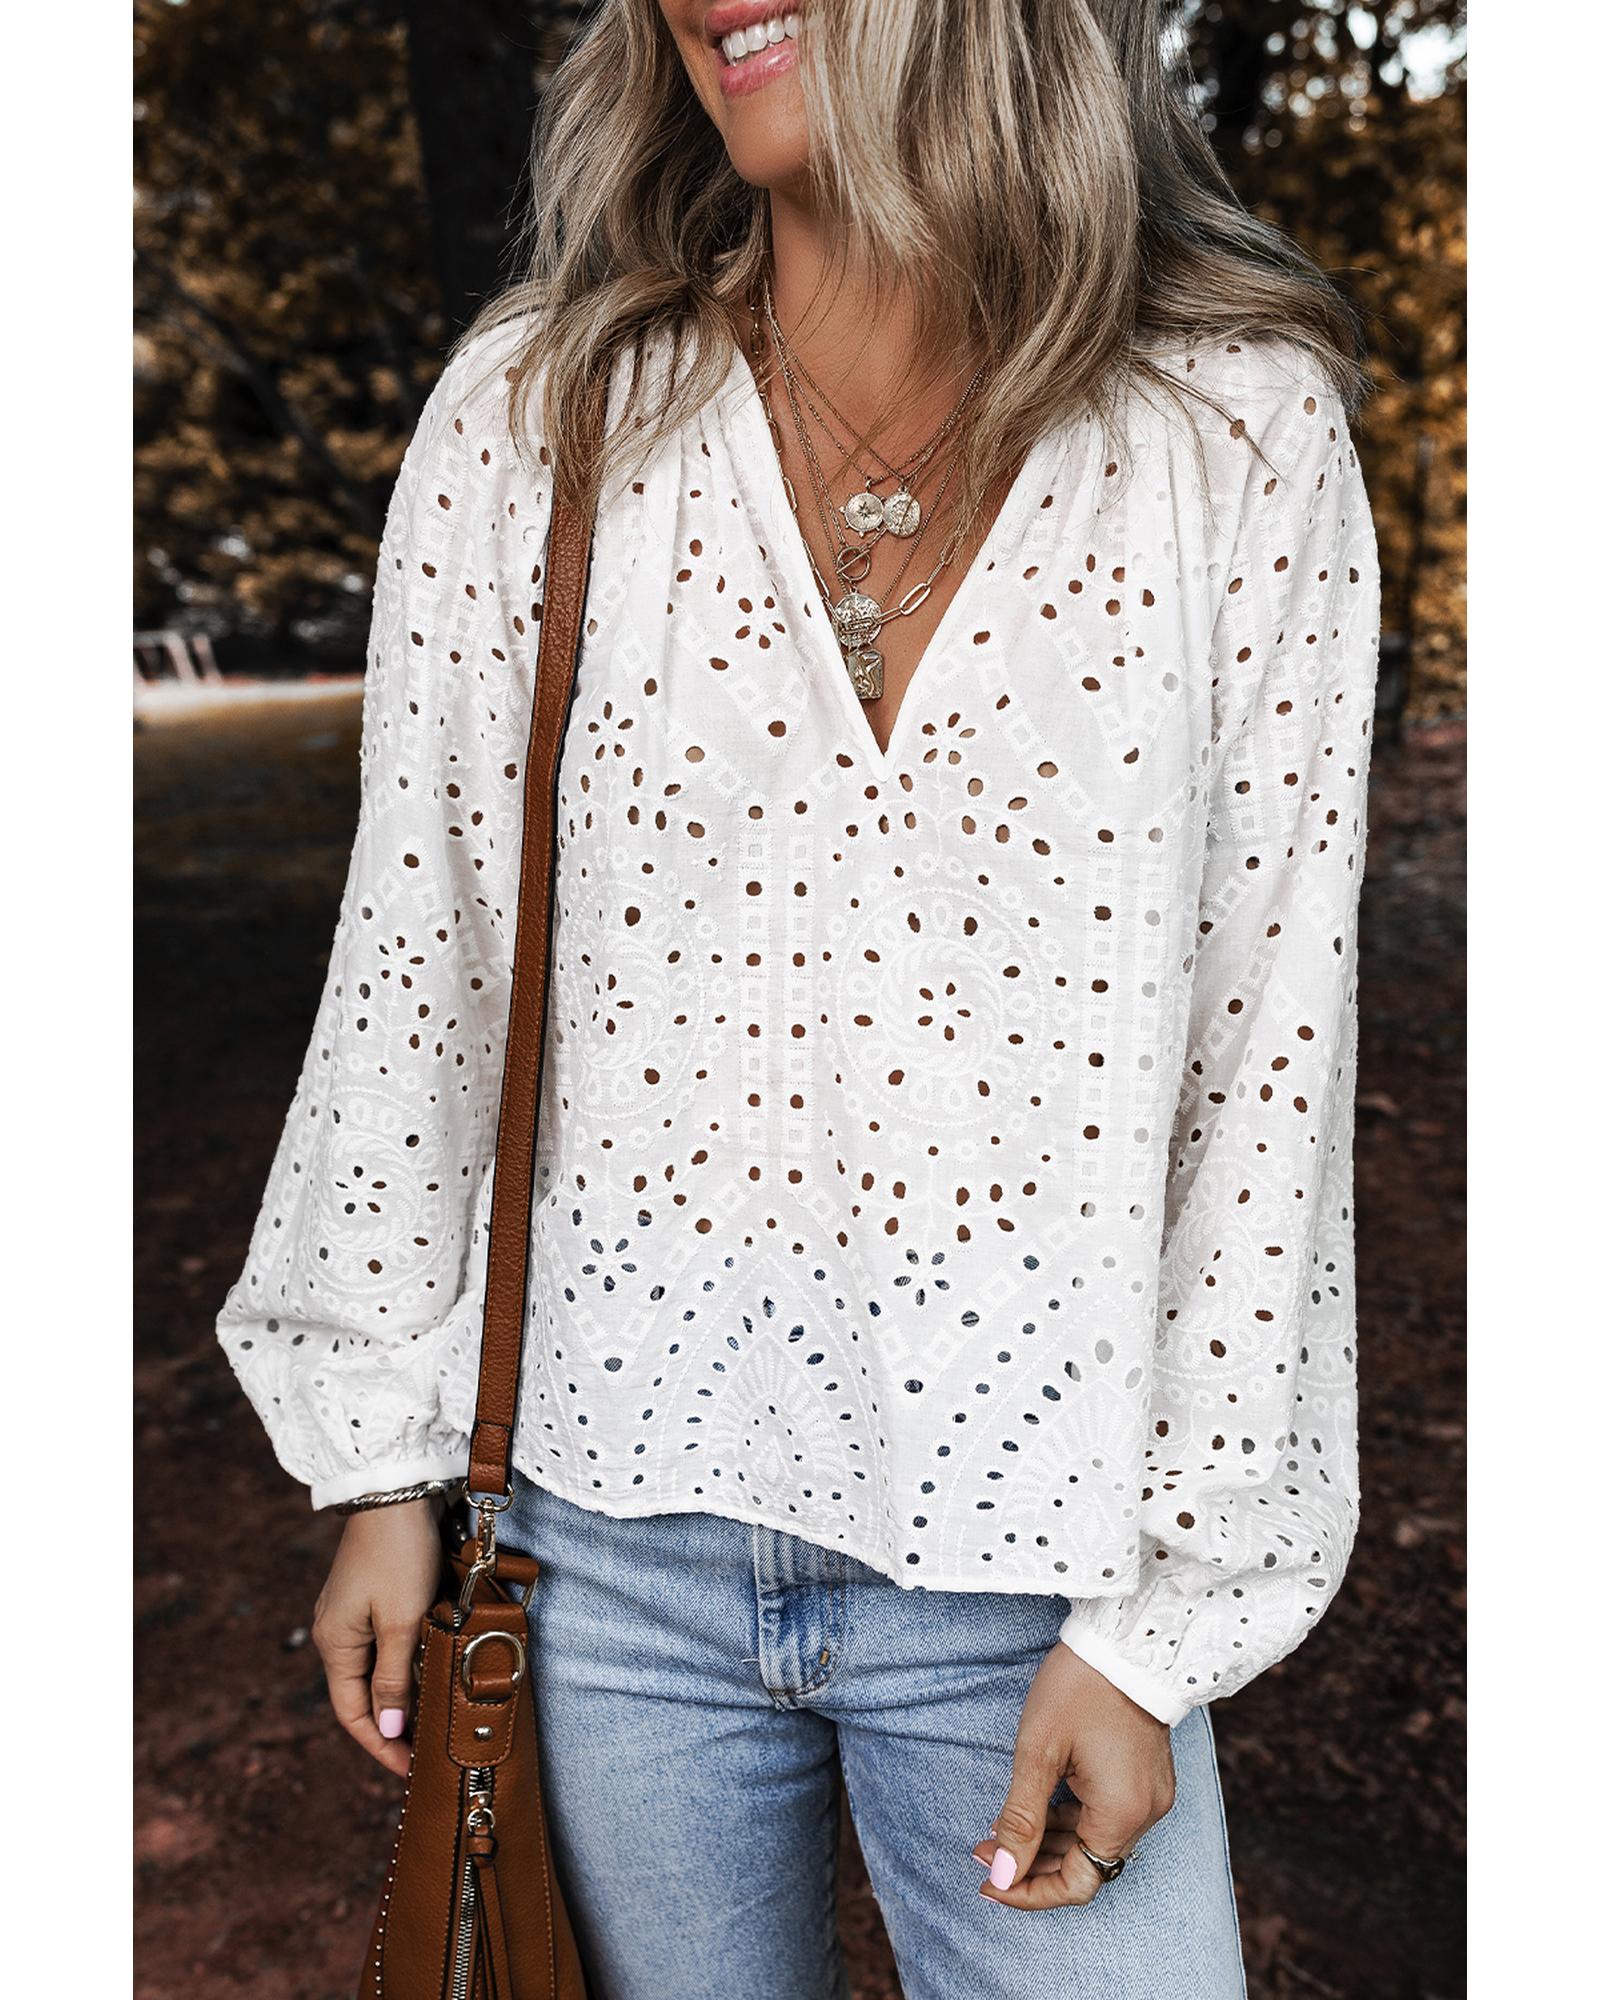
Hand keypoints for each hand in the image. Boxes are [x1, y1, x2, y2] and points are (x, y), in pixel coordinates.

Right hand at [311, 1497, 444, 1776]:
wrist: (399, 1490)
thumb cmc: (398, 1554)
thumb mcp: (400, 1621)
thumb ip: (394, 1679)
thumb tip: (389, 1730)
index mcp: (335, 1644)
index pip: (353, 1714)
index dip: (381, 1746)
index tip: (410, 1771)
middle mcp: (336, 1632)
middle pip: (363, 1695)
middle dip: (394, 1725)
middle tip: (428, 1749)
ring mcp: (352, 1612)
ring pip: (377, 1669)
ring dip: (403, 1693)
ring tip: (435, 1716)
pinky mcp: (372, 1594)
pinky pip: (386, 1643)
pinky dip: (407, 1662)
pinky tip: (432, 1670)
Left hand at [972, 1641, 1176, 1909]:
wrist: (1127, 1639)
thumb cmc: (1080, 1687)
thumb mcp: (1038, 1752)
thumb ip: (1021, 1819)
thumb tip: (1002, 1873)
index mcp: (1122, 1815)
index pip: (1077, 1885)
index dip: (1030, 1891)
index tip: (989, 1882)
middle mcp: (1144, 1814)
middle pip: (1085, 1865)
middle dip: (1031, 1864)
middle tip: (983, 1849)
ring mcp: (1148, 1795)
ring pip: (1093, 1840)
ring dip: (1048, 1841)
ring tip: (999, 1828)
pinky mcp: (1145, 1776)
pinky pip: (1106, 1814)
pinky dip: (1070, 1818)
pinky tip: (1037, 1805)